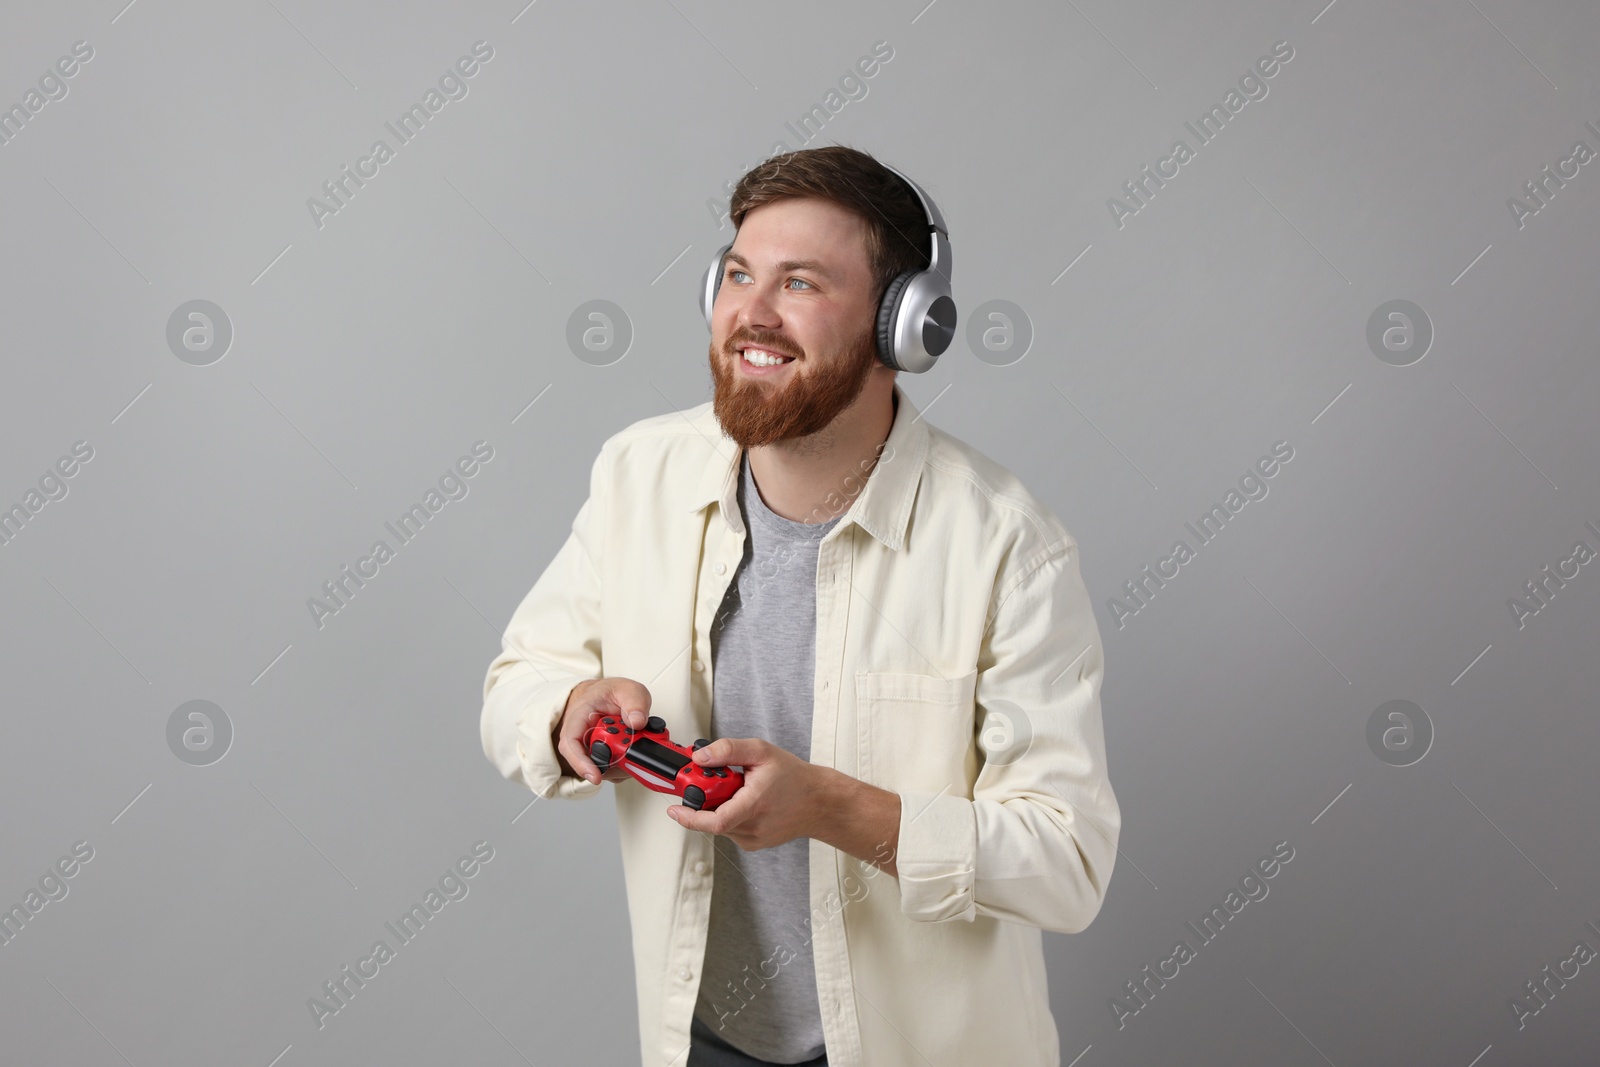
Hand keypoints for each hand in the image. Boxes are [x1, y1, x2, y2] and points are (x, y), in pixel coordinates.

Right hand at [553, 677, 651, 785]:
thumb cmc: (612, 692)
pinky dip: (627, 764)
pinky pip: (613, 769)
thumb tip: (637, 722)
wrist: (609, 695)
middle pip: (590, 761)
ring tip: (637, 744)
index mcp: (580, 715)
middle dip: (614, 764)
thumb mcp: (629, 689)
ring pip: (604, 769)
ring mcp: (591, 749)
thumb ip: (635, 703)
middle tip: (633, 756)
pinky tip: (635, 750)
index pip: (571, 742)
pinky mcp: (602, 758)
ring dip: (624, 765)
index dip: (581, 763)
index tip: (595, 776)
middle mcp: (581, 735)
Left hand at [666, 738, 821, 849]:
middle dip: (705, 800)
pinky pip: (730, 830)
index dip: (690, 817)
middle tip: (712, 782)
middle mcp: (753, 827)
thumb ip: (728, 750)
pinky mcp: (753, 844)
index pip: (715, 821)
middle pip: (712, 819)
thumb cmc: (794, 778)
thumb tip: (700, 757)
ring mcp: (753, 839)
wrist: (819, 802)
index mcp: (754, 805)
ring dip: (718, 807)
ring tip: (738, 789)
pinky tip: (744, 802)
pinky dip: (729, 814)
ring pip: (720, 825)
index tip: (674, 809)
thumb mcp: (761, 751)